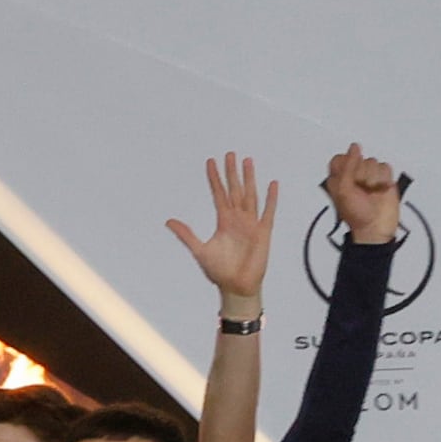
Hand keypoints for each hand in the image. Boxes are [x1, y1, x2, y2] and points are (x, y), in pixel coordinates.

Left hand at [172, 153, 274, 301]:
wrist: (236, 287)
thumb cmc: (220, 271)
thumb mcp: (199, 250)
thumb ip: (186, 234)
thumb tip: (169, 222)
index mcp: (223, 221)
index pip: (218, 194)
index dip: (215, 178)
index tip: (211, 162)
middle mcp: (238, 219)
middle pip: (235, 189)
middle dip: (232, 172)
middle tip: (230, 154)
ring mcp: (251, 224)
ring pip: (250, 195)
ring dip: (249, 179)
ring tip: (247, 161)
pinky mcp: (263, 232)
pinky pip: (268, 212)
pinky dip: (271, 198)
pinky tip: (272, 184)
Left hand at [324, 143, 404, 247]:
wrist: (375, 227)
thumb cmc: (356, 214)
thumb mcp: (344, 190)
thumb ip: (347, 167)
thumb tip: (354, 147)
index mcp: (338, 178)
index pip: (339, 158)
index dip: (346, 165)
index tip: (350, 177)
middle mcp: (353, 174)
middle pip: (358, 158)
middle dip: (361, 174)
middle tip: (361, 189)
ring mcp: (369, 175)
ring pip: (373, 161)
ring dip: (373, 178)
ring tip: (372, 192)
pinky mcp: (384, 178)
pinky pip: (385, 167)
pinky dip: (384, 179)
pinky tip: (381, 190)